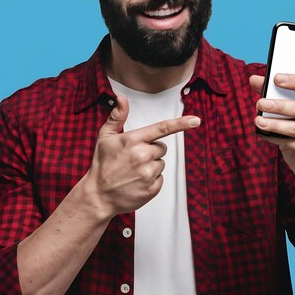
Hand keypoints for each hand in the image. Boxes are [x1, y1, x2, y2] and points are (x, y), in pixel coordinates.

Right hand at [85, 96, 200, 216]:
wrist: (98, 196)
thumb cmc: (102, 164)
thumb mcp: (105, 137)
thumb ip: (117, 117)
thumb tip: (122, 98)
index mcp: (133, 140)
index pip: (161, 128)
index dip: (181, 123)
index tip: (196, 120)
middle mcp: (142, 156)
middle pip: (162, 147)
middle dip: (151, 151)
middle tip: (133, 158)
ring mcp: (148, 173)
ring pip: (161, 163)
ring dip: (150, 166)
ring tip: (133, 171)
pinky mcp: (152, 189)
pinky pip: (160, 179)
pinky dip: (151, 180)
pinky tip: (136, 182)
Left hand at [249, 63, 294, 187]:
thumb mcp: (289, 110)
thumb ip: (274, 93)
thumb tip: (253, 78)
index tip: (276, 78)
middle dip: (279, 105)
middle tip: (260, 103)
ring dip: (274, 124)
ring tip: (258, 121)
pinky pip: (292, 143)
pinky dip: (275, 138)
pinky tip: (263, 134)